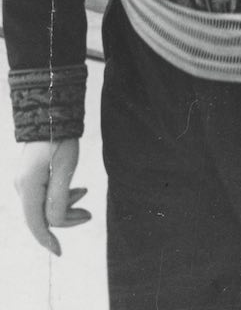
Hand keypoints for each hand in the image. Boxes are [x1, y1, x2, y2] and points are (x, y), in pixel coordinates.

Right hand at [14, 139, 90, 255]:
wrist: (51, 115)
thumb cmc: (60, 140)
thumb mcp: (65, 169)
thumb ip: (58, 198)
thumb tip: (54, 223)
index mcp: (28, 187)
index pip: (37, 223)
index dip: (48, 239)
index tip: (59, 252)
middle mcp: (22, 187)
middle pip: (42, 215)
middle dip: (66, 218)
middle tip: (89, 215)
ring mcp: (25, 181)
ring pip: (45, 204)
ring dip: (66, 204)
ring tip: (85, 192)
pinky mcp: (31, 176)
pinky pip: (44, 194)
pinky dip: (61, 195)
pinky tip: (76, 188)